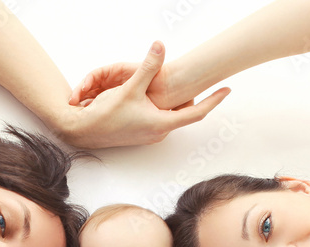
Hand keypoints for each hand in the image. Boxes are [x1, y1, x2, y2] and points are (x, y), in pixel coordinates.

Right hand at [58, 41, 229, 148]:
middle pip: (185, 113)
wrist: (83, 132)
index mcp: (162, 123)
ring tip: (184, 89)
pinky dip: (164, 107)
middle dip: (194, 98)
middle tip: (205, 84)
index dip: (214, 101)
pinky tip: (157, 97)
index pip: (197, 112)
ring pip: (172, 116)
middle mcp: (159, 132)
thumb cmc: (104, 115)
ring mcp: (150, 135)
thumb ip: (147, 67)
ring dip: (177, 103)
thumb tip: (160, 46)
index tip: (226, 90)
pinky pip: (160, 119)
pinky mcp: (142, 134)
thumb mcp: (129, 88)